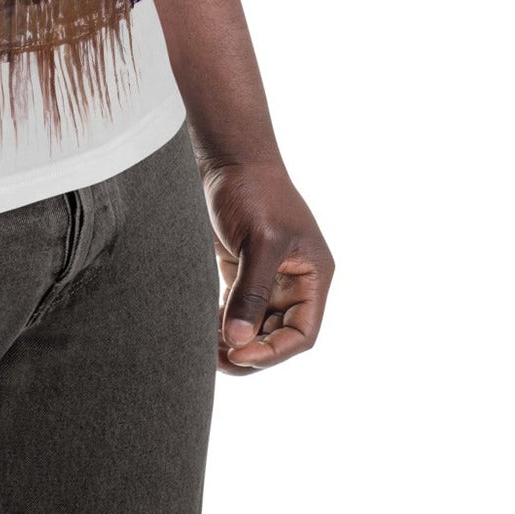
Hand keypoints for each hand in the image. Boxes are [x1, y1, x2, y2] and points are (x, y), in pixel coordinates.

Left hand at [199, 153, 333, 375]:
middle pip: (277, 335)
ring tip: (204, 350)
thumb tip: (238, 341)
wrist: (228, 154)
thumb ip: (251, 292)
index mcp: (312, 276)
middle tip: (217, 359)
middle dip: (250, 350)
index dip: (274, 351)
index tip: (240, 354)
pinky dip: (222, 323)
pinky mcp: (242, 269)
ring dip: (233, 341)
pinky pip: (236, 309)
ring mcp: (268, 276)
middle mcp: (294, 281)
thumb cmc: (254, 190)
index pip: (302, 333)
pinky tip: (202, 330)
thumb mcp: (260, 242)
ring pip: (255, 326)